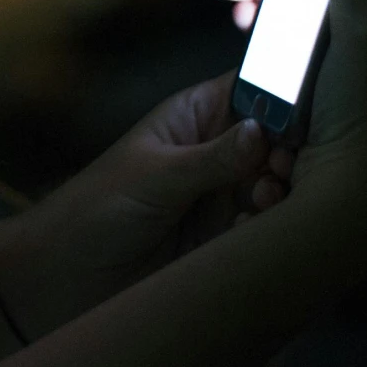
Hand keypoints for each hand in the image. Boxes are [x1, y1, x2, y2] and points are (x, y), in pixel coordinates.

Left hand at [0, 74, 290, 339]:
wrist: (66, 276)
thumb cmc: (96, 208)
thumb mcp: (155, 177)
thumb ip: (212, 158)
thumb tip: (262, 130)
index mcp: (196, 116)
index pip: (252, 89)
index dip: (283, 97)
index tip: (300, 119)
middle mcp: (218, 152)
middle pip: (278, 139)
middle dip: (290, 151)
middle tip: (281, 170)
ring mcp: (225, 195)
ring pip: (279, 184)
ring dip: (281, 192)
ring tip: (261, 200)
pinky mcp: (227, 238)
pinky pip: (266, 226)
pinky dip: (269, 228)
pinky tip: (249, 230)